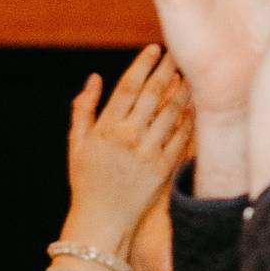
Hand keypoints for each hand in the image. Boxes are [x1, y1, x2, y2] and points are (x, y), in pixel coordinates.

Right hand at [61, 46, 193, 258]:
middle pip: (153, 93)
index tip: (154, 49)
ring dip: (183, 91)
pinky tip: (194, 106)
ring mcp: (148, 152)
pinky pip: (181, 137)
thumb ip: (83, 109)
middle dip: (167, 69)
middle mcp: (128, 136)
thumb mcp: (76, 145)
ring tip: (190, 75)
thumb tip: (94, 78)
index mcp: (106, 127)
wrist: (102, 221)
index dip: (143, 64)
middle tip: (178, 54)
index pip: (129, 86)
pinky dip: (188, 119)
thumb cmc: (86, 182)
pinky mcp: (163, 168)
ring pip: (171, 112)